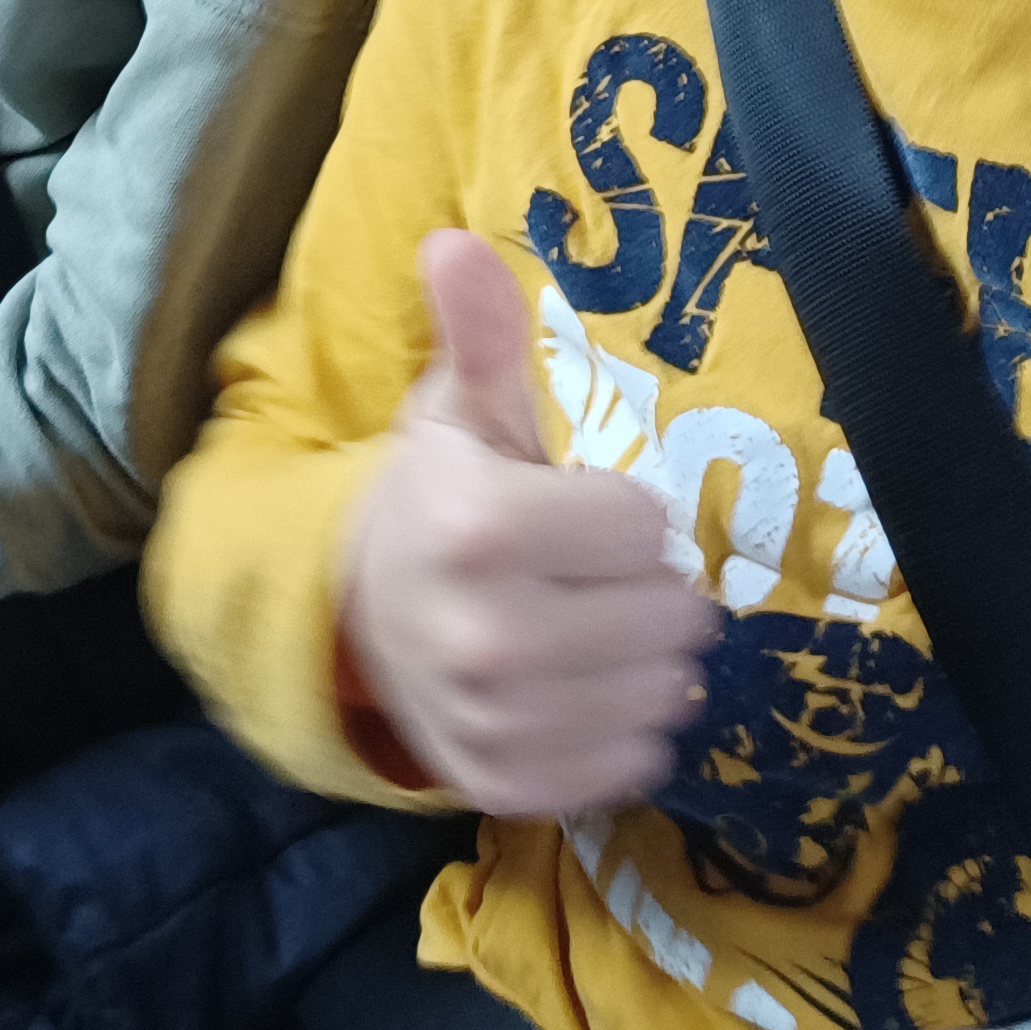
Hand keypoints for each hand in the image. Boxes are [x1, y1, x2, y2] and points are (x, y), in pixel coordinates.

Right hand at [335, 230, 718, 817]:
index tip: (575, 507)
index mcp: (476, 528)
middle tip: (591, 574)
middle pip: (670, 614)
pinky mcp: (513, 787)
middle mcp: (485, 636)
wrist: (360, 621)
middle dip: (646, 586)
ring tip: (594, 628)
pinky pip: (639, 759)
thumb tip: (454, 242)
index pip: (646, 525)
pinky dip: (630, 724)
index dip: (622, 511)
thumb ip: (480, 332)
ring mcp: (498, 724)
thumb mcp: (458, 412)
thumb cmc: (437, 501)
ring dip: (650, 658)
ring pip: (667, 690)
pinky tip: (585, 687)